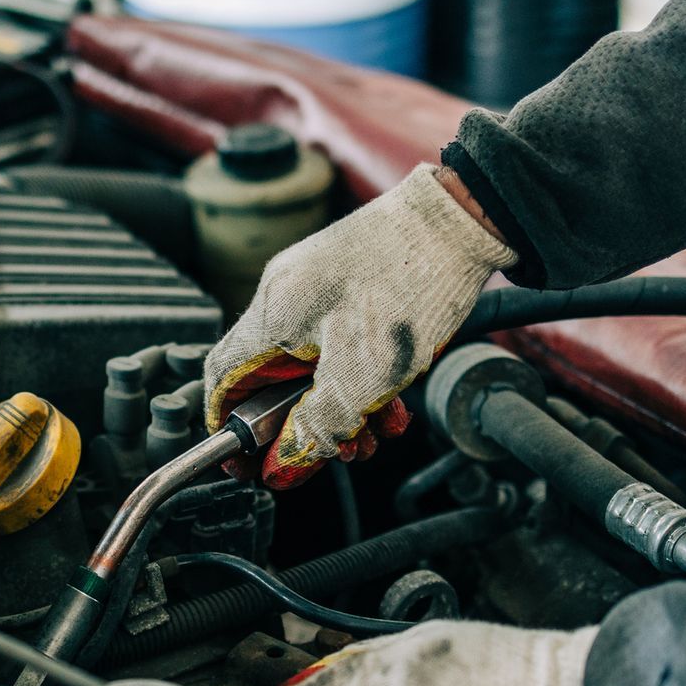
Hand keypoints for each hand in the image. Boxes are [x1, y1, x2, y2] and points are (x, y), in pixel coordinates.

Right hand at [203, 164, 513, 488]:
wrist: (462, 219)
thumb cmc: (413, 285)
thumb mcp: (365, 377)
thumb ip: (319, 426)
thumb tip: (284, 466)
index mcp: (273, 315)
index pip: (223, 379)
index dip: (230, 426)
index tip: (248, 460)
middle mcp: (284, 296)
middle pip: (272, 380)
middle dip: (305, 426)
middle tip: (339, 451)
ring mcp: (315, 287)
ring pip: (312, 367)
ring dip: (341, 409)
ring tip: (376, 432)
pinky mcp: (346, 283)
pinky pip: (338, 344)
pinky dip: (360, 379)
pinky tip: (393, 400)